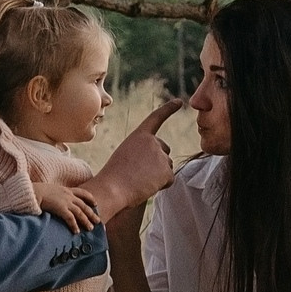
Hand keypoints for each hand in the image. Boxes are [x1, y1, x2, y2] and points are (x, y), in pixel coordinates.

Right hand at [36, 178, 101, 229]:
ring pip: (80, 212)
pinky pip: (71, 219)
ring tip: (90, 228)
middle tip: (98, 221)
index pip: (82, 193)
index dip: (90, 198)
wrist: (31, 192)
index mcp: (66, 189)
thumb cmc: (36, 192)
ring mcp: (65, 202)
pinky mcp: (61, 208)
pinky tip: (77, 231)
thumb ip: (55, 195)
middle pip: (84, 205)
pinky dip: (75, 225)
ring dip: (86, 221)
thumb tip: (55, 201)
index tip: (95, 203)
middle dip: (92, 213)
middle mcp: (68, 195)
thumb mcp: (49, 190)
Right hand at [86, 98, 183, 215]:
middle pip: (164, 150)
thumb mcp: (125, 156)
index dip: (168, 109)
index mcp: (139, 135)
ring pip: (167, 166)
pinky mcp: (166, 171)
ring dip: (157, 175)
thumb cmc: (113, 176)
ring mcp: (161, 155)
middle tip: (138, 173)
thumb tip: (160, 166)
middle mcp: (152, 141)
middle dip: (158, 162)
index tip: (179, 102)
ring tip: (139, 180)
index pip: (156, 118)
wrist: (111, 189)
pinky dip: (160, 186)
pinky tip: (146, 186)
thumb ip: (142, 153)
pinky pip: (169, 180)